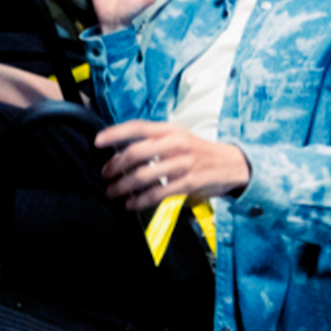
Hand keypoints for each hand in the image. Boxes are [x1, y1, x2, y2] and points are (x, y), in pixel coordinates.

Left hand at [95, 120, 251, 211]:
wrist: (232, 163)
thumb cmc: (198, 150)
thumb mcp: (178, 136)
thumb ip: (153, 140)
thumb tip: (120, 148)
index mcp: (170, 130)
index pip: (137, 127)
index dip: (115, 133)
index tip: (98, 142)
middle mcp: (176, 144)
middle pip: (137, 153)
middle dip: (115, 165)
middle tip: (105, 174)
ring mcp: (183, 163)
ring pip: (145, 175)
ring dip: (124, 186)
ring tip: (112, 191)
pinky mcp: (190, 182)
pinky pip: (160, 192)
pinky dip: (141, 200)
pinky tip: (131, 203)